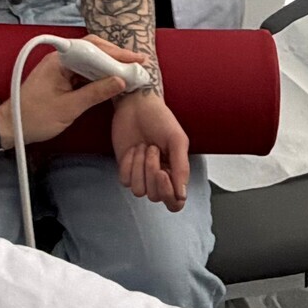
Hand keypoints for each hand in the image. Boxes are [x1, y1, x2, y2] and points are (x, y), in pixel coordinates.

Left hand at [3, 46, 131, 146]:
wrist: (10, 127)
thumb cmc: (34, 118)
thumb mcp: (69, 108)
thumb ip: (95, 93)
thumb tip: (120, 82)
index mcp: (60, 60)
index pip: (93, 49)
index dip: (116, 54)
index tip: (135, 61)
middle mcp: (60, 59)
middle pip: (93, 50)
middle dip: (116, 56)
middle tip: (137, 64)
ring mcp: (60, 67)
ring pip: (90, 61)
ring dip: (109, 66)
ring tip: (129, 71)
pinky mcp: (61, 77)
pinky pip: (84, 71)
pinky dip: (100, 75)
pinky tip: (112, 81)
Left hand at [110, 88, 191, 211]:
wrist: (137, 105)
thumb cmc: (160, 119)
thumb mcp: (177, 140)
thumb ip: (182, 168)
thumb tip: (182, 195)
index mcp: (176, 172)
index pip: (175, 202)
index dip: (169, 194)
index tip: (163, 173)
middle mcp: (159, 177)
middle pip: (156, 196)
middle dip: (152, 170)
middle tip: (153, 148)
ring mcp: (141, 174)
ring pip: (139, 191)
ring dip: (140, 166)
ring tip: (144, 146)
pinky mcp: (126, 169)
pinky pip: (125, 181)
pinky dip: (128, 164)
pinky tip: (133, 148)